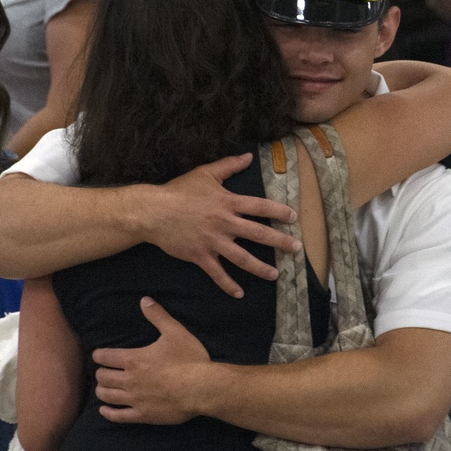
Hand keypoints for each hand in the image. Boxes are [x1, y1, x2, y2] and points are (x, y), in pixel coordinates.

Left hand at [92, 298, 208, 424]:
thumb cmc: (189, 359)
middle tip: (104, 371)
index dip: (99, 355)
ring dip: (102, 391)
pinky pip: (118, 416)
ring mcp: (135, 399)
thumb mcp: (175, 331)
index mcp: (134, 359)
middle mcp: (130, 380)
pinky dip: (108, 413)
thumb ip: (157, 316)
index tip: (99, 355)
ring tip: (104, 387)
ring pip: (107, 396)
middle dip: (100, 372)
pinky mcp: (143, 415)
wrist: (202, 388)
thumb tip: (144, 300)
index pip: (106, 357)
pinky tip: (105, 410)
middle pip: (103, 377)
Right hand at [141, 153, 300, 297]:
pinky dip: (228, 285)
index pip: (259, 206)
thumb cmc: (179, 191)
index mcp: (227, 202)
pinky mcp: (200, 256)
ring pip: (242, 258)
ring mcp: (213, 241)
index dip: (278, 211)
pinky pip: (217, 273)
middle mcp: (224, 223)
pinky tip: (239, 293)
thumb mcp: (205, 174)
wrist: (153, 211)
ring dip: (261, 267)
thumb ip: (228, 166)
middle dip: (280, 241)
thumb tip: (247, 156)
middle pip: (258, 233)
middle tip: (297, 248)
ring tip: (275, 275)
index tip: (294, 217)